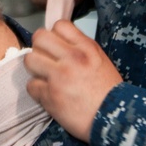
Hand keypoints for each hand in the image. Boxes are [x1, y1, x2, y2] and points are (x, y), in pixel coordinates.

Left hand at [24, 20, 122, 141]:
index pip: (59, 25)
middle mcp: (72, 57)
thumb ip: (81, 49)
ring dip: (35, 70)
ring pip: (30, 60)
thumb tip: (59, 43)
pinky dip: (37, 91)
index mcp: (86, 47)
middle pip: (39, 38)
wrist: (115, 120)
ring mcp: (59, 76)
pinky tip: (48, 95)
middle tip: (46, 61)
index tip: (57, 47)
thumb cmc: (109, 92)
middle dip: (40, 49)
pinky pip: (31, 85)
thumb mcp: (101, 61)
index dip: (55, 35)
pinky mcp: (50, 95)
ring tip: (45, 78)